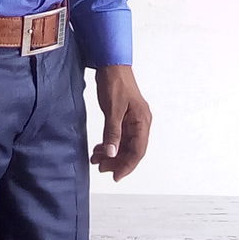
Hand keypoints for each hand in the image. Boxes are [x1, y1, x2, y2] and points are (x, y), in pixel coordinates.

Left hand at [91, 65, 150, 180]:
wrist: (110, 63)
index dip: (127, 165)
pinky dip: (109, 143)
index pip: (138, 150)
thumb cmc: (115, 81)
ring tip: (96, 159)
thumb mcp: (113, 109)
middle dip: (116, 161)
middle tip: (101, 167)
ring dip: (111, 153)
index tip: (115, 176)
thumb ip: (113, 132)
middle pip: (131, 149)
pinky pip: (119, 136)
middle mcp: (140, 122)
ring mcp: (132, 119)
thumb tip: (112, 154)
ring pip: (124, 144)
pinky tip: (99, 148)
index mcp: (142, 120)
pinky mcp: (124, 116)